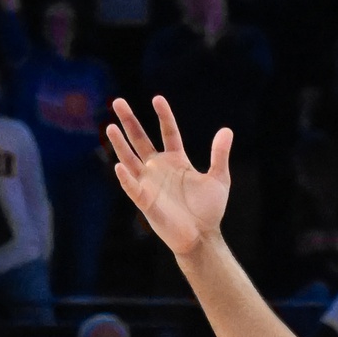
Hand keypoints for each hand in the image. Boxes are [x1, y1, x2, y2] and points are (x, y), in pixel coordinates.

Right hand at [106, 98, 230, 258]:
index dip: (163, 116)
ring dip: (120, 145)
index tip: (157, 99)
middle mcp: (159, 168)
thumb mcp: (219, 179)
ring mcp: (150, 184)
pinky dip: (127, 179)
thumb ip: (220, 155)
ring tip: (111, 127)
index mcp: (177, 160)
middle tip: (118, 102)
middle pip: (141, 140)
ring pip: (130, 160)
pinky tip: (120, 167)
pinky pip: (133, 188)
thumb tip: (227, 130)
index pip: (168, 132)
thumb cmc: (209, 210)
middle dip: (129, 122)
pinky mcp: (146, 202)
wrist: (202, 237)